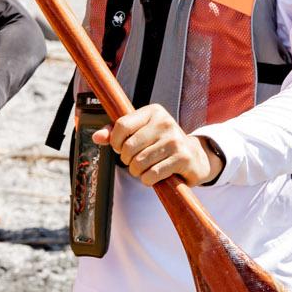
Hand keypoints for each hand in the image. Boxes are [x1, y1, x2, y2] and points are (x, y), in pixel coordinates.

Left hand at [94, 104, 223, 187]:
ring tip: (145, 168)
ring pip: (139, 163)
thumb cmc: (161, 144)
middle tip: (135, 161)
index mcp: (153, 112)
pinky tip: (155, 175)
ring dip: (137, 172)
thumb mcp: (140, 133)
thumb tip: (96, 137)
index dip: (115, 142)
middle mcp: (165, 122)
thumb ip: (116, 133)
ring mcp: (175, 140)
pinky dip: (148, 180)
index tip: (120, 148)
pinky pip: (152, 174)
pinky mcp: (182, 158)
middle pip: (128, 147)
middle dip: (127, 160)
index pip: (121, 125)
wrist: (194, 156)